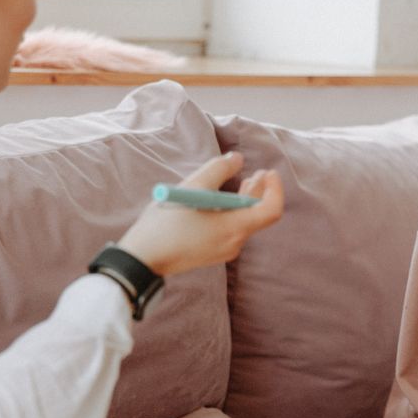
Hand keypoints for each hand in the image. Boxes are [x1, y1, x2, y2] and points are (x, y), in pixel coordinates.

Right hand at [113, 151, 285, 277]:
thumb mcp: (192, 187)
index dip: (275, 189)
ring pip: (244, 222)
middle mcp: (234, 243)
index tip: (268, 172)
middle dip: (260, 192)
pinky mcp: (211, 253)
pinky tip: (221, 201)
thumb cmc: (166, 223)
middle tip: (259, 172)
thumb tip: (237, 159)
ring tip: (245, 182)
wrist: (142, 258)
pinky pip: (231, 230)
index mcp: (234, 228)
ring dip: (245, 201)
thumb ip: (218, 169)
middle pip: (257, 215)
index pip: (271, 211)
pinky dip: (232, 213)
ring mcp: (223, 251)